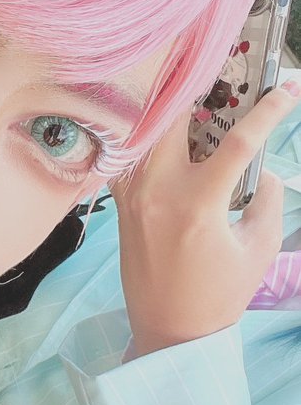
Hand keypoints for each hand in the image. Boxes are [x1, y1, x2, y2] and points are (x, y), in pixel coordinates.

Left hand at [112, 81, 300, 357]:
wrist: (168, 329)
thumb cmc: (218, 294)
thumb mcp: (258, 247)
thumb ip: (266, 198)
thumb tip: (261, 167)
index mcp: (196, 204)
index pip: (238, 142)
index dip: (268, 110)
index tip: (289, 88)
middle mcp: (158, 192)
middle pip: (176, 119)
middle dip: (202, 90)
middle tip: (227, 74)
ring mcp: (133, 195)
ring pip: (147, 133)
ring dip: (171, 108)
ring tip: (197, 90)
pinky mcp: (120, 202)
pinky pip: (129, 155)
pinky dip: (146, 135)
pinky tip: (165, 125)